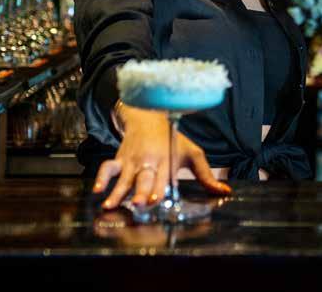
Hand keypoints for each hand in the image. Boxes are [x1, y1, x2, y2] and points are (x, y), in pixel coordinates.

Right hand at [92, 103, 231, 209]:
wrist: (149, 117)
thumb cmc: (172, 139)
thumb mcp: (193, 154)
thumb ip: (206, 176)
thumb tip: (225, 192)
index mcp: (166, 162)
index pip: (163, 177)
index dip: (159, 188)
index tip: (156, 198)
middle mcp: (148, 162)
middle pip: (143, 178)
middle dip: (140, 191)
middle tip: (138, 203)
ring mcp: (132, 161)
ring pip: (123, 177)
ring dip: (117, 191)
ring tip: (109, 205)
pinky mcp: (120, 160)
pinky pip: (108, 168)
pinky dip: (101, 178)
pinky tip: (96, 190)